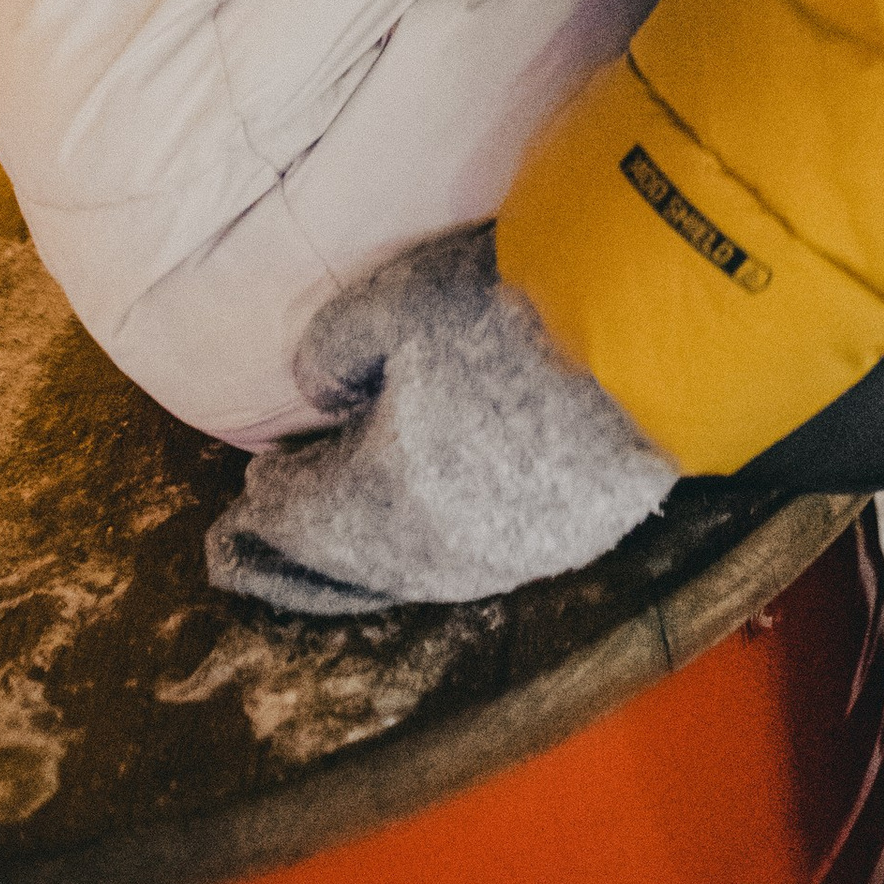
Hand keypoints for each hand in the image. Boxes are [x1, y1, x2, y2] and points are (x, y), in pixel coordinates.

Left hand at [204, 224, 677, 615]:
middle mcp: (431, 549)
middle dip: (294, 568)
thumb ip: (337, 349)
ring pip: (405, 580)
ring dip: (356, 574)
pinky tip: (421, 547)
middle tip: (252, 564)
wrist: (652, 343)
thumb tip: (314, 390)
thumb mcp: (399, 303)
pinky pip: (462, 570)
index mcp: (378, 499)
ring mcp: (499, 556)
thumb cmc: (513, 314)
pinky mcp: (558, 543)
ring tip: (330, 562)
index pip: (299, 523)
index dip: (261, 525)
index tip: (231, 525)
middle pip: (346, 570)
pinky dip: (419, 565)